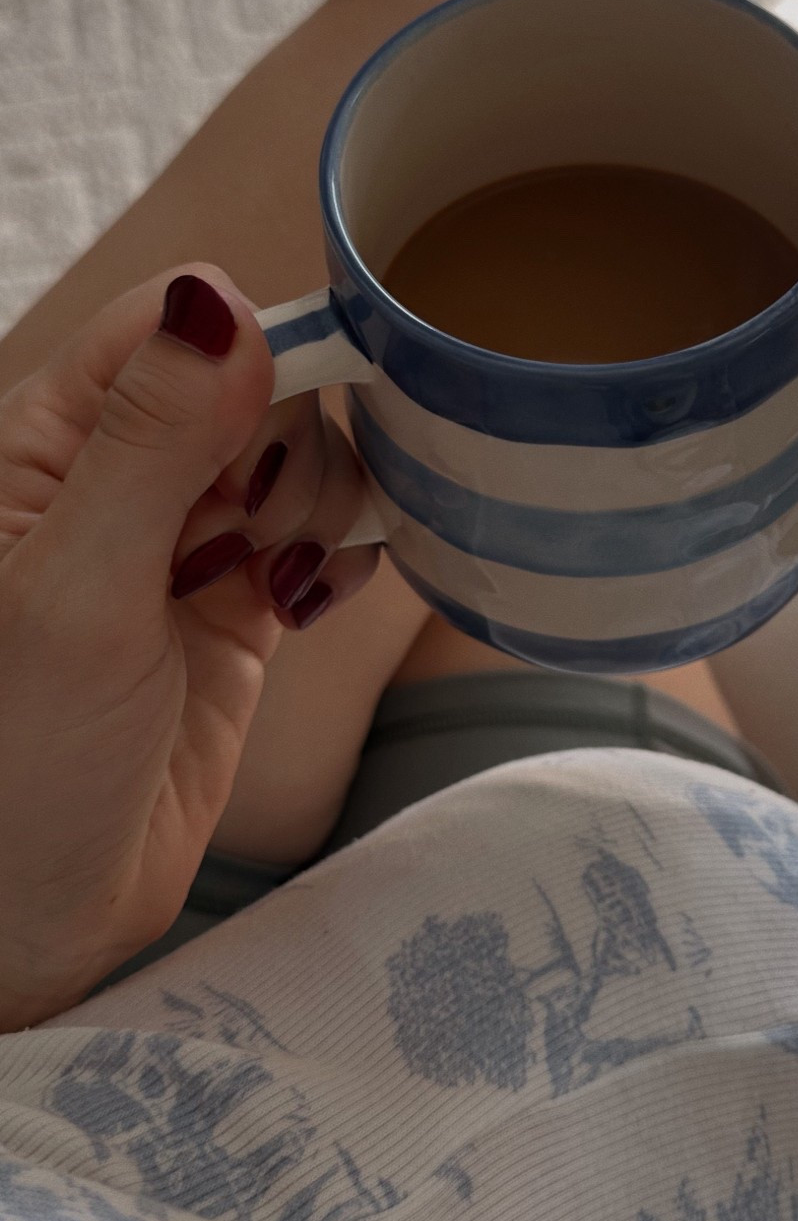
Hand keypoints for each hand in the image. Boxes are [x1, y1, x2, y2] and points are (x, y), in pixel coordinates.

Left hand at [0, 267, 379, 1028]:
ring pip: (298, 457)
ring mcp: (183, 543)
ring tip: (280, 584)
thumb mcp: (76, 592)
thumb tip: (222, 303)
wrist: (40, 918)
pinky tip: (315, 602)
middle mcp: (118, 477)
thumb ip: (151, 445)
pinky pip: (321, 538)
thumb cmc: (16, 763)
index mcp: (46, 442)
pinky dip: (342, 555)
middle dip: (286, 445)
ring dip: (319, 505)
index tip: (279, 424)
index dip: (244, 350)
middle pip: (253, 383)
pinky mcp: (239, 609)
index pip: (169, 326)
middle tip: (255, 539)